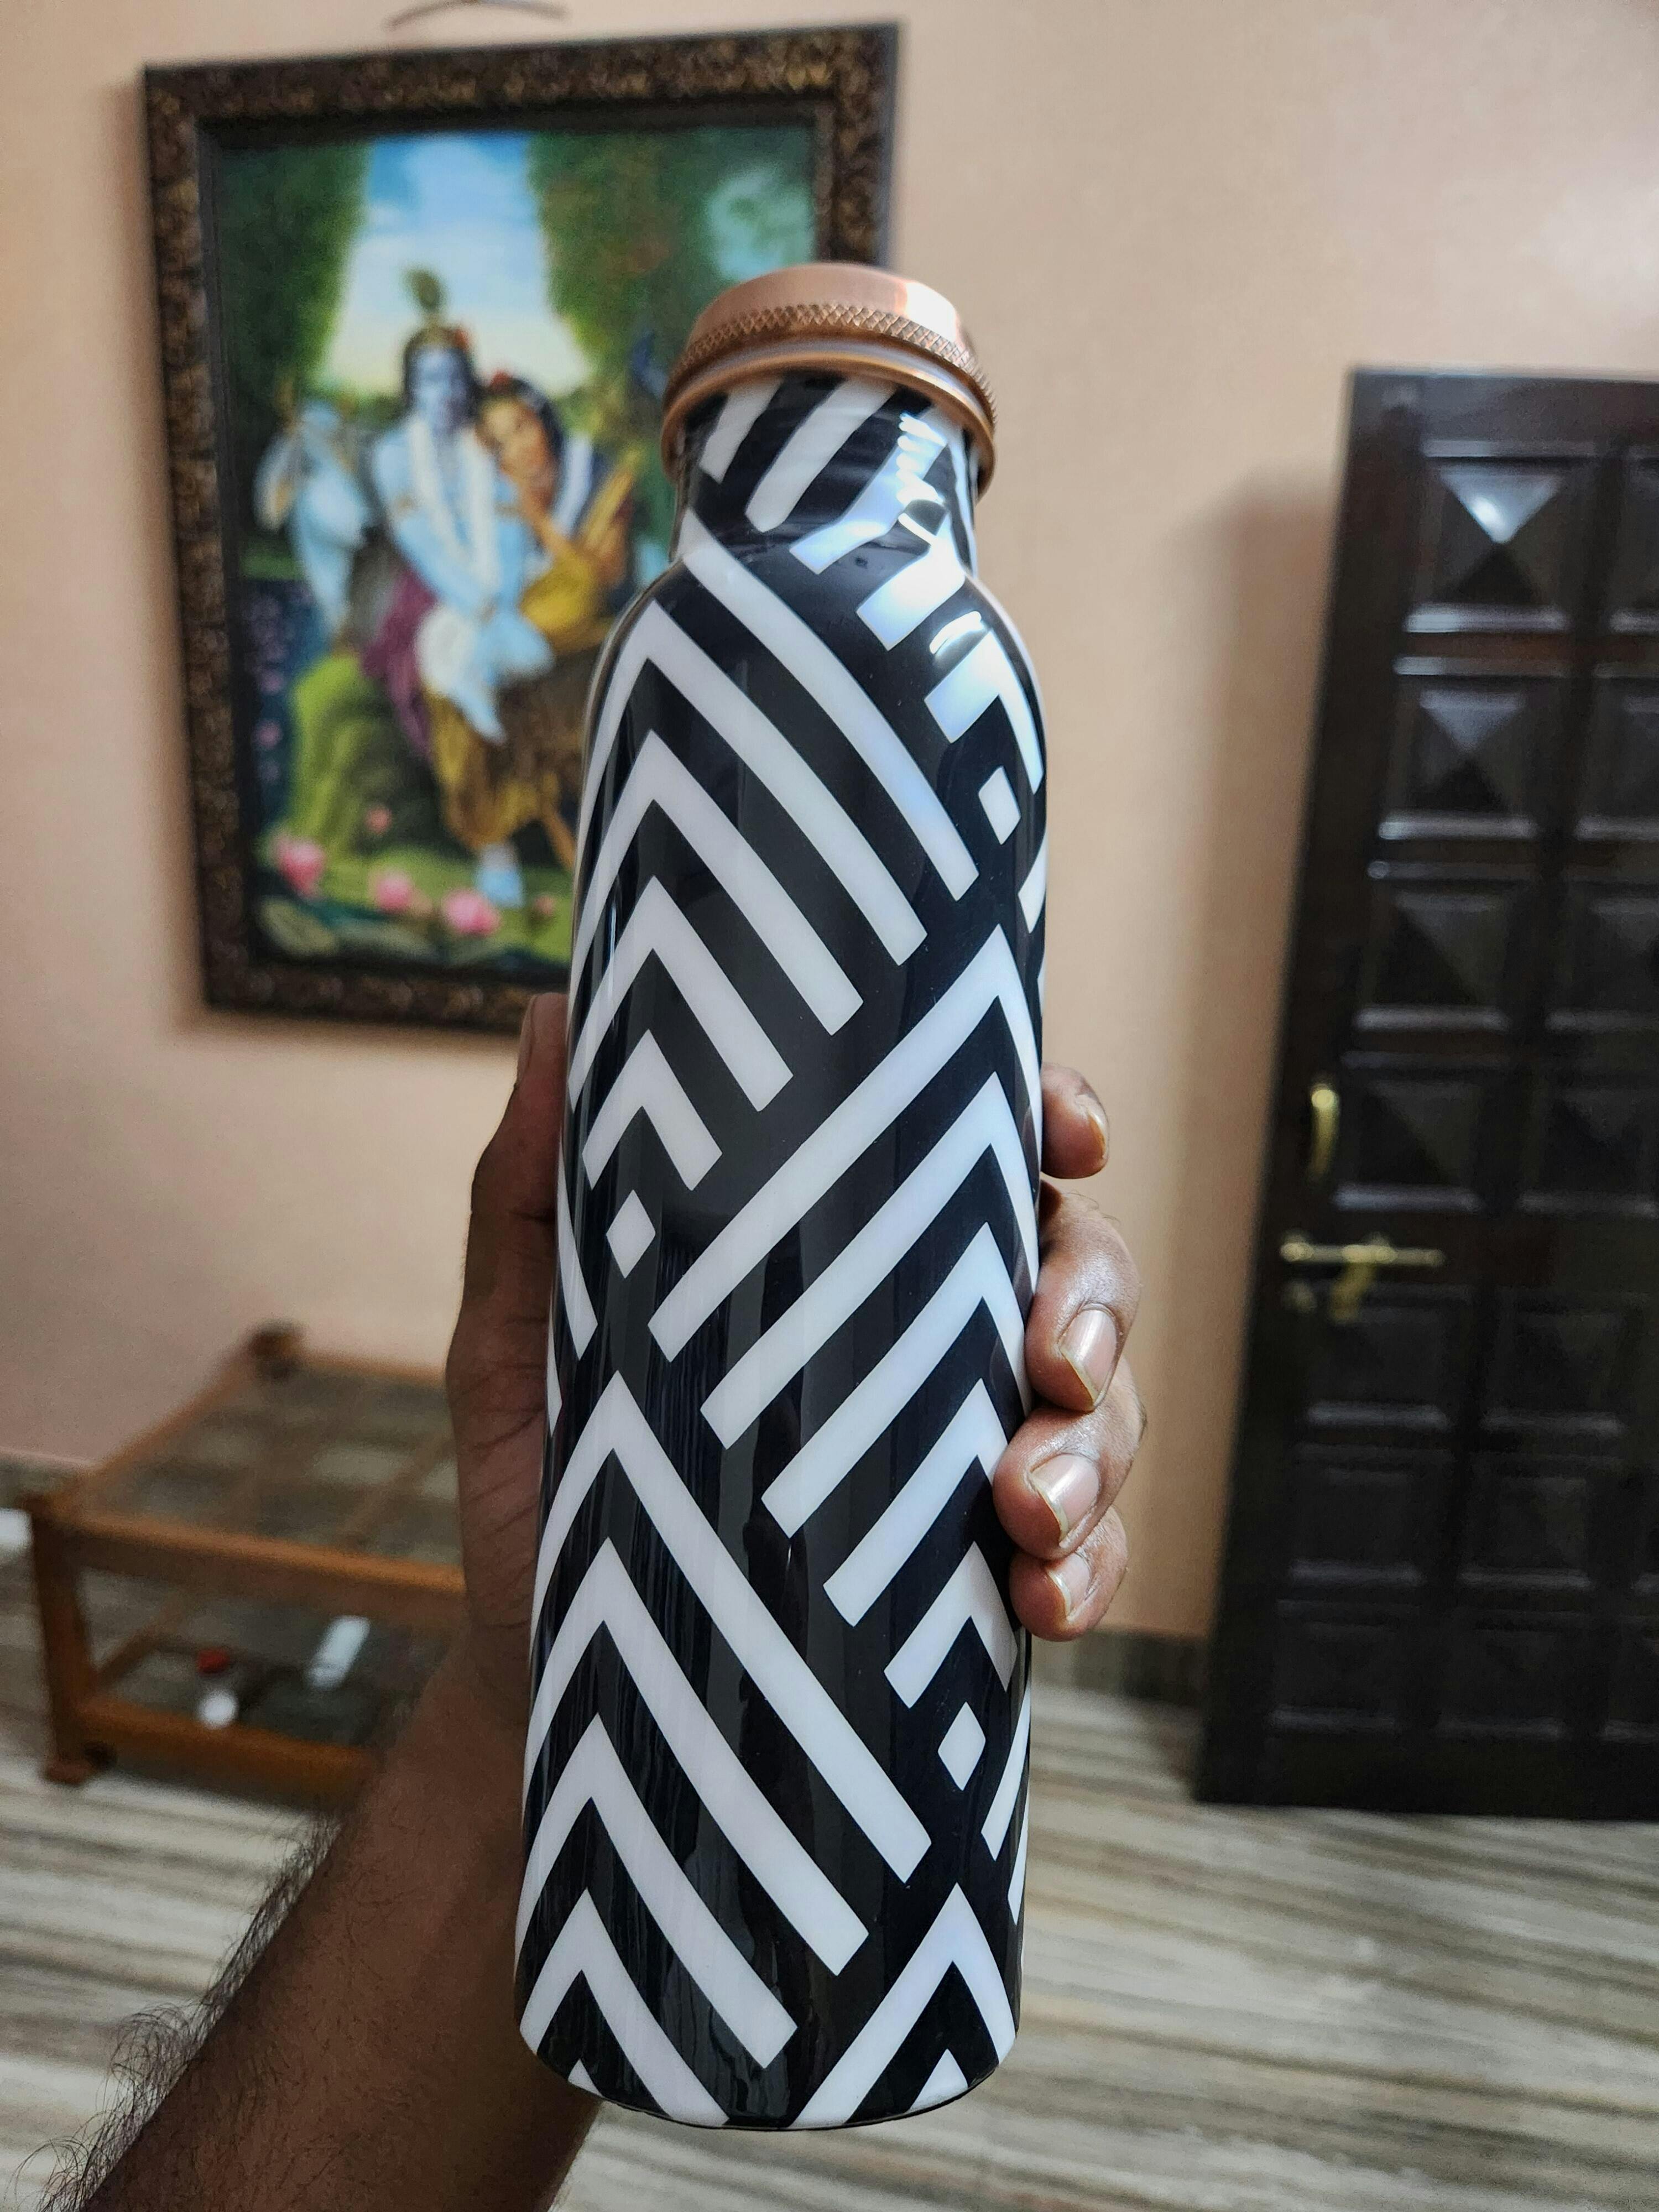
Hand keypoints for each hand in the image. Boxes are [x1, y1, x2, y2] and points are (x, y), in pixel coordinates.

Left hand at [446, 996, 1144, 1724]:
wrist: (548, 1687)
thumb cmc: (541, 1490)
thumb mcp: (518, 1340)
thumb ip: (533, 1192)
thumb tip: (554, 1013)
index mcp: (839, 1253)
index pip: (973, 1154)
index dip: (1053, 1119)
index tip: (1076, 1134)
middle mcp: (920, 1339)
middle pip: (1076, 1268)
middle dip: (1092, 1305)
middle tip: (1051, 1362)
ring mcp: (961, 1457)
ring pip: (1103, 1410)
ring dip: (1096, 1451)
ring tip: (1028, 1510)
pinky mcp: (972, 1578)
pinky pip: (1087, 1554)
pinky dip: (1091, 1570)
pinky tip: (1042, 1599)